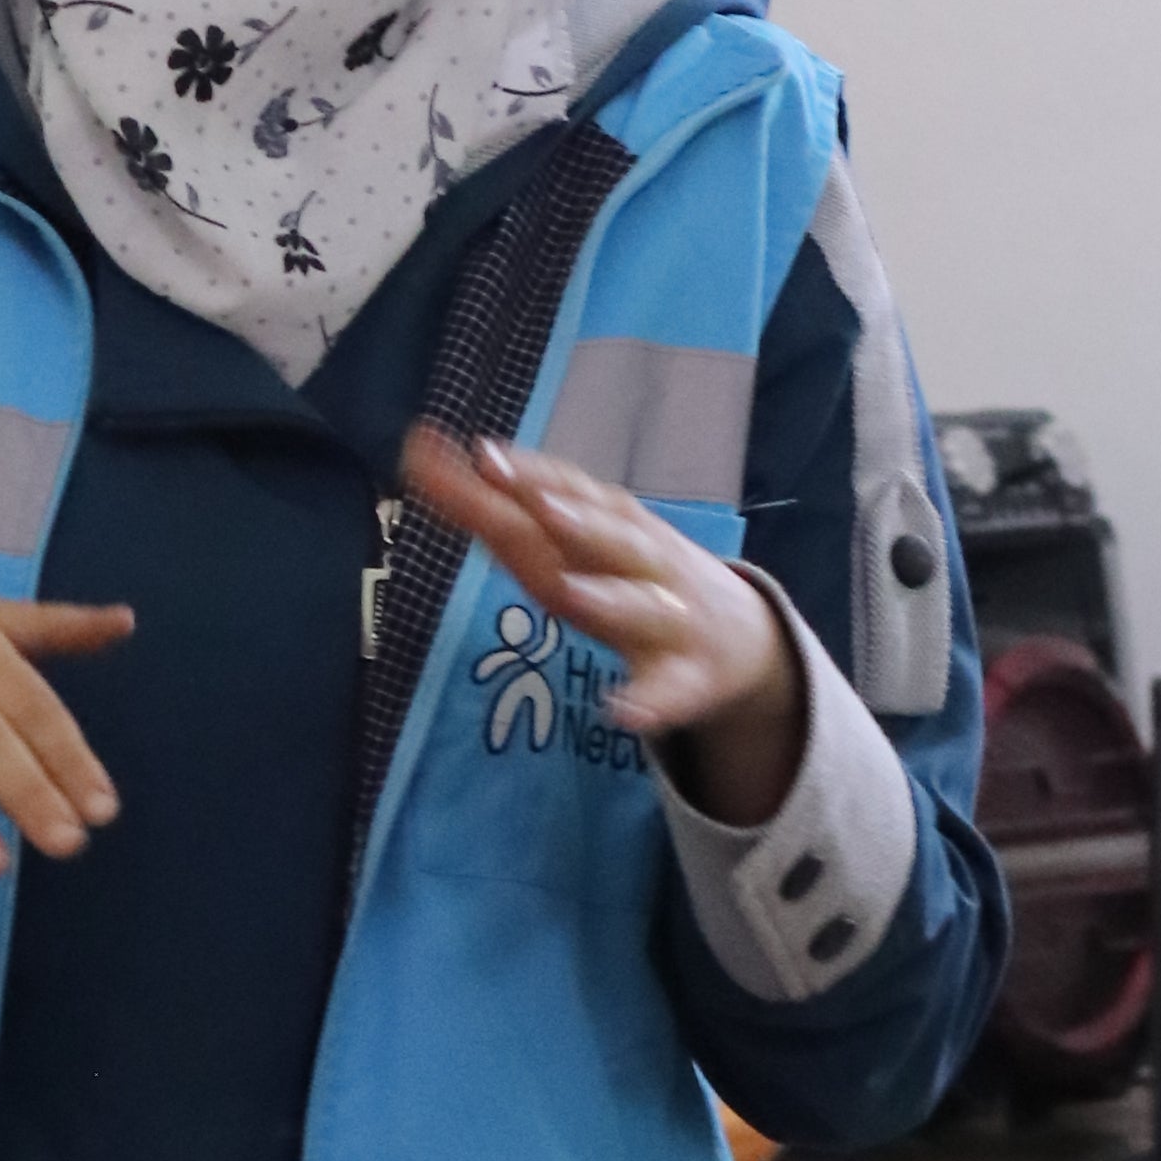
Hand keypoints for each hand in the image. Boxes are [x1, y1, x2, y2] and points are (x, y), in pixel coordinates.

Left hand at [399, 424, 805, 827]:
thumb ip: (495, 506)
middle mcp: (637, 561)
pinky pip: (667, 691)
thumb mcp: (571, 540)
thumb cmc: (632, 579)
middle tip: (532, 500)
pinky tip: (622, 711)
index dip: (518, 476)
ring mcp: (664, 618)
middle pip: (603, 534)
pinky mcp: (684, 679)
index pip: (556, 494)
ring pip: (637, 604)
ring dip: (606, 596)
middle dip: (569, 515)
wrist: (743, 636)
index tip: (473, 455)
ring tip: (568, 591)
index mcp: (604, 528)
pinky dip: (648, 700)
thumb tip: (416, 450)